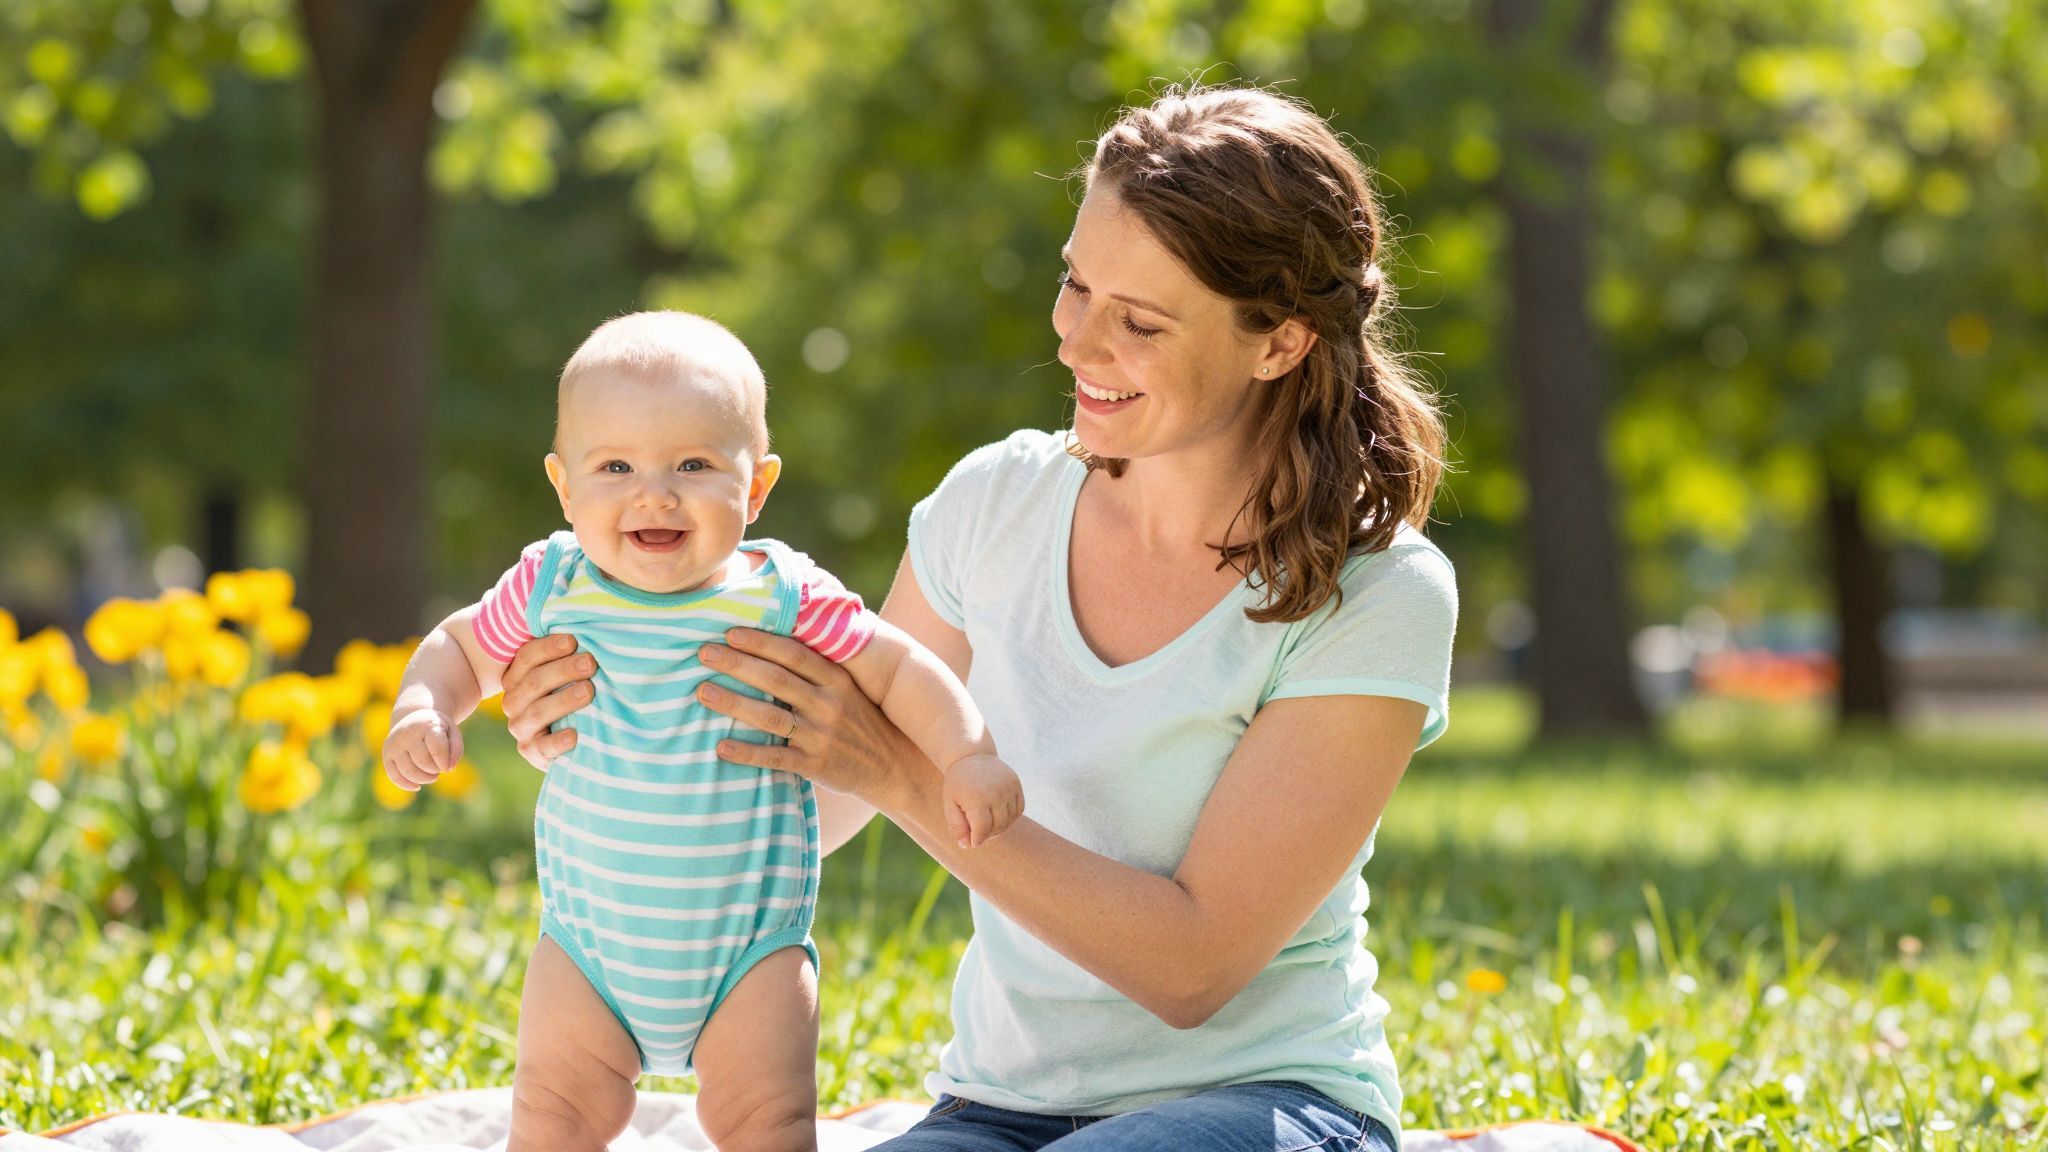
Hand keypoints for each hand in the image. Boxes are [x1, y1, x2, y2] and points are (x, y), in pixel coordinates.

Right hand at [384, 708, 460, 791]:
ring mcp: (394, 745)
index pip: (437, 750)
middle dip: (435, 771)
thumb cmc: (437, 729)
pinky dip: (407, 785)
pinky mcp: (387, 756)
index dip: (444, 763)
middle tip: (438, 768)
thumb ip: (456, 750)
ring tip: (431, 775)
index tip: (447, 767)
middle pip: (423, 763)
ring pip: (409, 772)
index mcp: (426, 726)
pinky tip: (417, 786)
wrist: (413, 718)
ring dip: (424, 779)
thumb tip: (449, 769)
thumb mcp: (452, 733)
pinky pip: (394, 776)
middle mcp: (407, 734)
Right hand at [502, 633, 594, 769]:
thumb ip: (570, 654)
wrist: (578, 738)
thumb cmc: (575, 692)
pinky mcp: (533, 752)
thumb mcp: (570, 673)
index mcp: (518, 677)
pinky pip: (541, 748)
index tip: (573, 640)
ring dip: (563, 700)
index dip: (548, 647)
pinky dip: (558, 741)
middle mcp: (514, 702)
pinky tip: (575, 734)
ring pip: (536, 712)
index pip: (525, 657)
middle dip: (563, 670)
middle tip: (590, 663)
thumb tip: (585, 628)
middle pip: (533, 682)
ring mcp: (522, 728)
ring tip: (589, 691)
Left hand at [694, 628, 921, 806]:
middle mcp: (829, 704)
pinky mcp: (816, 766)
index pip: (794, 654)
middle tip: (704, 653)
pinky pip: (776, 758)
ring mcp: (822, 736)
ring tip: (703, 692)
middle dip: (737, 664)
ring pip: (771, 716)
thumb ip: (818, 670)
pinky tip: (721, 747)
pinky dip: (748, 752)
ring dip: (734, 703)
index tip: (729, 633)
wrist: (893, 766)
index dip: (761, 642)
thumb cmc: (862, 722)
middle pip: (776, 679)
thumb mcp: (849, 690)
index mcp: (837, 680)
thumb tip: (776, 641)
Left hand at [942, 752, 1022, 847]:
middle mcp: (995, 793)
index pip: (982, 830)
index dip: (977, 840)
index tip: (973, 842)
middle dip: (987, 835)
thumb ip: (956, 826)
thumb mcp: (950, 804)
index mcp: (976, 799)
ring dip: (999, 827)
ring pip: (1009, 820)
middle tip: (979, 833)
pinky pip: (1019, 809)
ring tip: (987, 824)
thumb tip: (967, 845)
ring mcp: (1008, 788)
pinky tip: (999, 814)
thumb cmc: (957, 784)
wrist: (970, 756)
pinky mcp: (1016, 784)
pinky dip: (1011, 817)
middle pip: (997, 827)